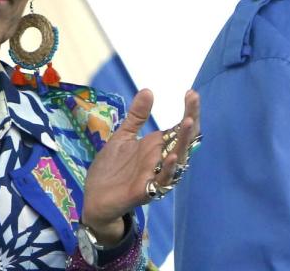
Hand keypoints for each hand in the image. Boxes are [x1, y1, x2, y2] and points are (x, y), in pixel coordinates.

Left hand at [81, 89, 200, 244]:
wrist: (95, 199)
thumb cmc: (111, 169)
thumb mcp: (123, 137)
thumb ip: (137, 117)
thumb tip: (148, 90)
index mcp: (157, 146)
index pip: (179, 127)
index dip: (188, 111)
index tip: (191, 92)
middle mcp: (161, 159)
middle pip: (184, 139)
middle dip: (191, 119)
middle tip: (194, 99)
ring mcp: (156, 174)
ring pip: (178, 158)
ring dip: (184, 141)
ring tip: (189, 122)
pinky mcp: (146, 190)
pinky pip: (162, 179)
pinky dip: (169, 168)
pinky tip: (172, 155)